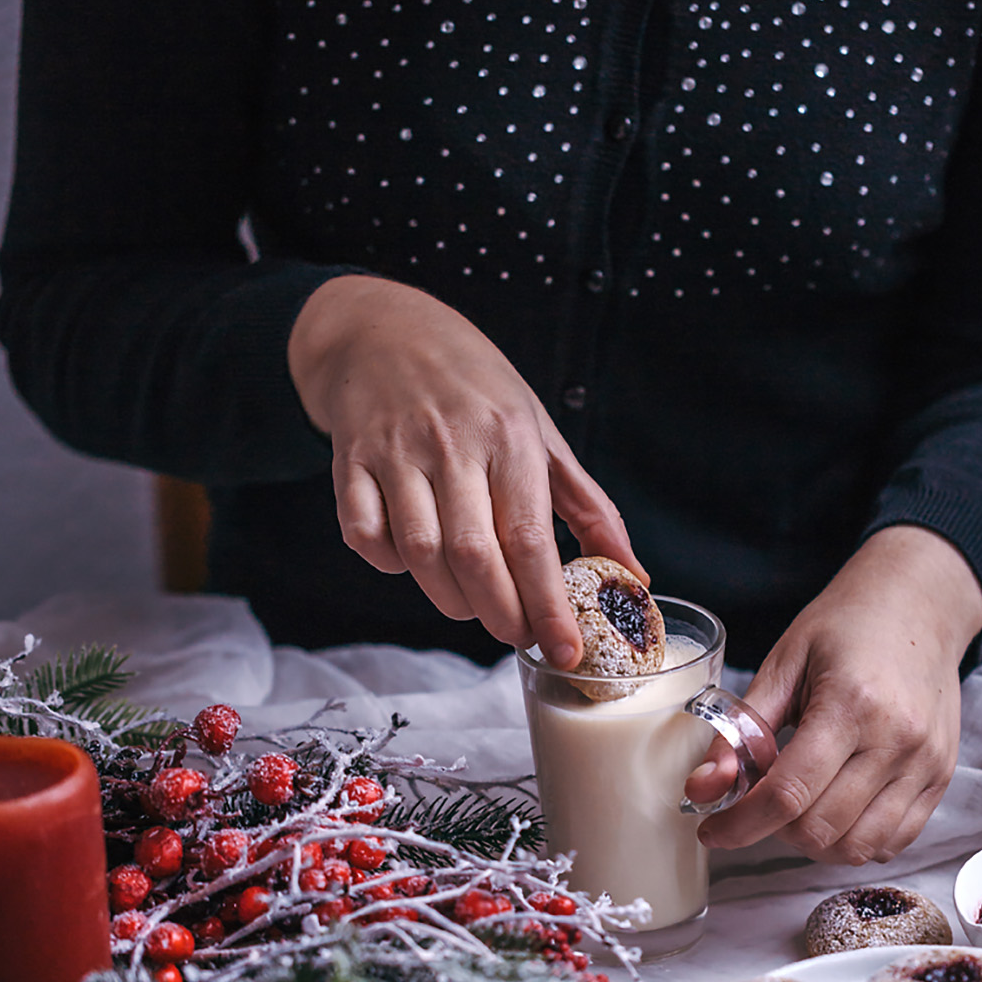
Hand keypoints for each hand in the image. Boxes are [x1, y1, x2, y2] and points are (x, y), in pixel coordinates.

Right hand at [288, 274, 643, 665]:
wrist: (385, 331)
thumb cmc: (474, 389)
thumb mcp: (539, 431)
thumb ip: (587, 505)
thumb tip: (631, 572)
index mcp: (509, 436)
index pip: (530, 539)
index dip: (547, 604)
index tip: (564, 649)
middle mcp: (451, 443)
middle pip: (474, 556)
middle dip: (500, 614)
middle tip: (518, 635)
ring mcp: (395, 452)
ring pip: (420, 554)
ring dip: (450, 598)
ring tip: (473, 603)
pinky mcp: (349, 462)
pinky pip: (364, 536)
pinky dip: (389, 564)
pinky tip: (413, 561)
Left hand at [686, 527, 981, 861]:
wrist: (920, 604)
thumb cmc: (847, 626)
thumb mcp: (783, 664)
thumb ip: (742, 730)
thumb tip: (703, 788)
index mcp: (850, 705)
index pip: (788, 794)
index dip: (741, 824)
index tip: (712, 830)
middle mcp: (896, 741)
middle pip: (820, 828)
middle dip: (773, 830)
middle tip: (757, 803)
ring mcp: (925, 764)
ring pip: (856, 847)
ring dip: (813, 841)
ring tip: (797, 805)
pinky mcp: (941, 778)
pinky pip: (892, 842)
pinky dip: (853, 840)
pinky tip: (834, 807)